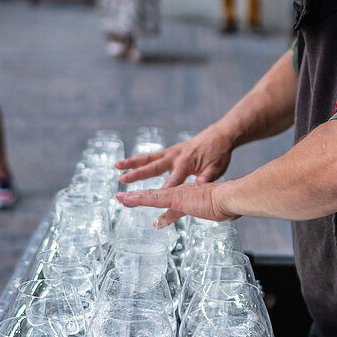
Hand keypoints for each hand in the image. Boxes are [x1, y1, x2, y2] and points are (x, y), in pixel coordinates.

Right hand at [116, 125, 233, 188]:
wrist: (220, 136)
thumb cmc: (219, 154)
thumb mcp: (217, 167)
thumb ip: (207, 176)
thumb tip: (200, 184)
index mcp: (186, 164)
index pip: (173, 181)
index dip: (162, 191)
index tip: (151, 200)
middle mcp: (175, 157)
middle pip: (153, 168)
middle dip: (138, 175)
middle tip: (123, 180)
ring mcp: (171, 153)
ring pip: (148, 158)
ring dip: (131, 162)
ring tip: (116, 166)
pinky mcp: (170, 151)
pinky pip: (151, 155)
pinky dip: (138, 158)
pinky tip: (127, 163)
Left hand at [116, 181, 239, 227]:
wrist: (232, 196)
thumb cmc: (229, 203)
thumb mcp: (214, 211)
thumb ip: (214, 213)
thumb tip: (212, 218)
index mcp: (189, 195)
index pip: (168, 199)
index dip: (156, 200)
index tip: (147, 204)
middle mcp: (180, 192)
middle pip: (155, 196)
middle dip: (139, 197)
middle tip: (125, 198)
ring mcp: (177, 195)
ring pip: (150, 196)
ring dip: (134, 197)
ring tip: (120, 198)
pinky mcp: (175, 198)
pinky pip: (152, 198)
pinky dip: (138, 198)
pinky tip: (127, 199)